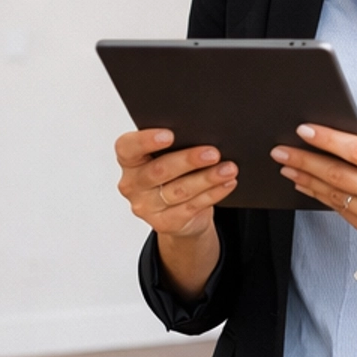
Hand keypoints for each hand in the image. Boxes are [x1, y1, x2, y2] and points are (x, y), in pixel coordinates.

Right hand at [116, 128, 236, 237]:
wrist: (178, 213)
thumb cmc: (173, 174)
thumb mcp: (166, 156)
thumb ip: (174, 145)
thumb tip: (202, 133)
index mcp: (128, 161)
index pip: (128, 148)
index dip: (146, 140)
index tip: (170, 134)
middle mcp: (132, 185)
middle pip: (159, 170)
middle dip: (188, 160)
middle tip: (212, 153)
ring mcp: (146, 207)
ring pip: (179, 190)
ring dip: (207, 178)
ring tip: (228, 168)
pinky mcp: (164, 223)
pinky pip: (192, 207)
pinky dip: (213, 193)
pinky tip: (227, 183)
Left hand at [272, 119, 356, 252]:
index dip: (328, 140)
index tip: (304, 130)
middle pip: (338, 175)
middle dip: (305, 161)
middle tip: (281, 150)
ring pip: (334, 195)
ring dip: (306, 180)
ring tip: (286, 166)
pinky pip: (339, 210)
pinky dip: (319, 196)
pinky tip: (305, 184)